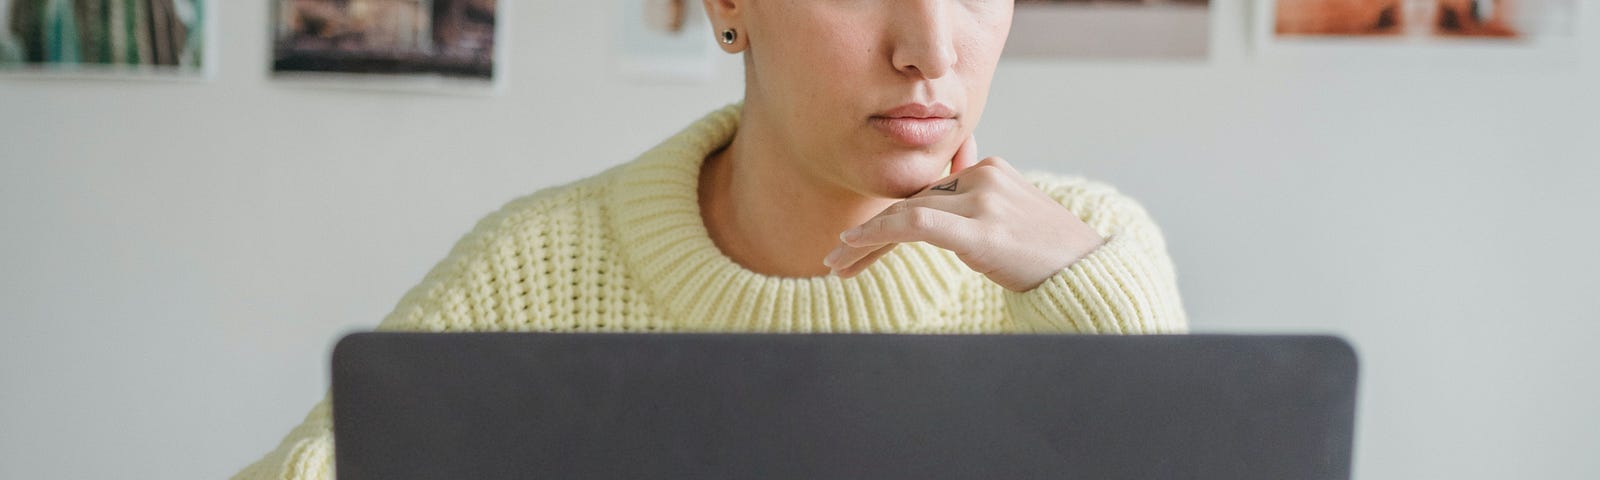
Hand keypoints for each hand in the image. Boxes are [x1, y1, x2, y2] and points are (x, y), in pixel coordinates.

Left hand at [822, 136, 1106, 291]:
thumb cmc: (1050, 254)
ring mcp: (983, 200)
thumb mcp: (1011, 218)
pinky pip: (917, 223)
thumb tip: (943, 206)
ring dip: (864, 240)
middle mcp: (983, 176)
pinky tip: (852, 244)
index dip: (886, 219)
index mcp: (988, 170)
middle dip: (869, 233)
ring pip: (905, 212)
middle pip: (910, 202)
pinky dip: (879, 232)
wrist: (1090, 272)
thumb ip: (976, 205)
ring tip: (835, 264)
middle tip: (836, 259)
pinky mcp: (981, 230)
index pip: (924, 192)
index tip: (857, 243)